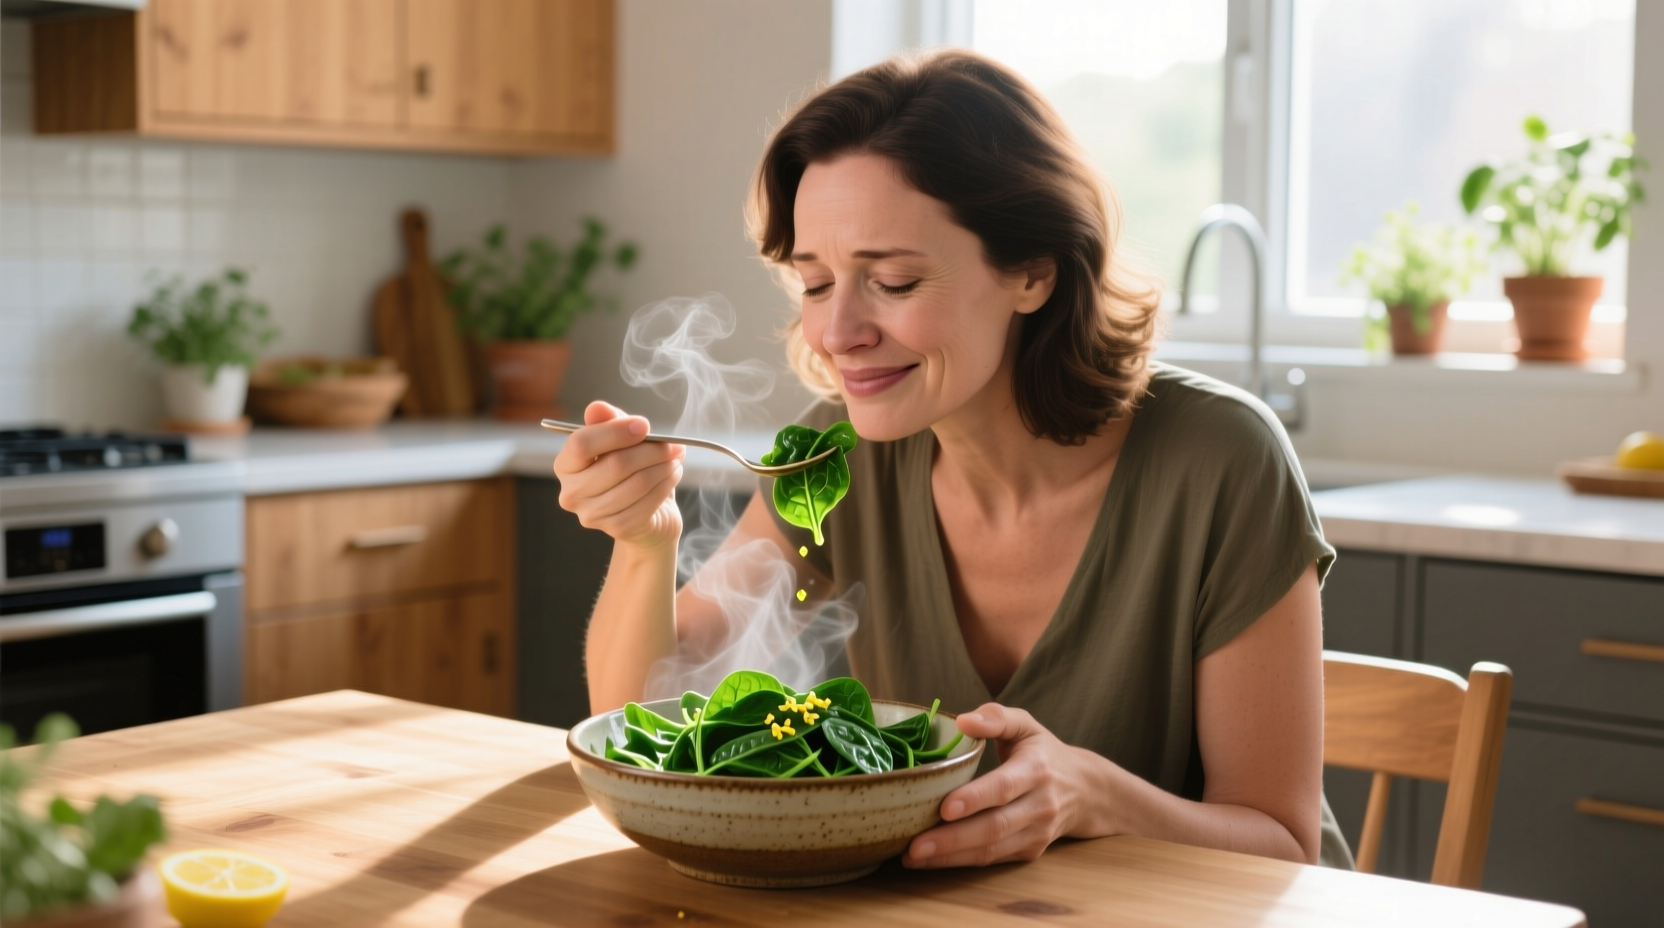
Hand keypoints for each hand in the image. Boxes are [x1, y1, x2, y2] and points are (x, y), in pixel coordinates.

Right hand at [553, 401, 685, 549]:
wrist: (648, 516)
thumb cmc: (630, 472)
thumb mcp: (621, 442)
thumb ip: (609, 422)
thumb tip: (597, 408)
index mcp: (565, 465)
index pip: (581, 443)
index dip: (615, 431)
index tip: (644, 425)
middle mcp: (571, 493)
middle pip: (615, 464)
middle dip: (651, 451)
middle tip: (674, 444)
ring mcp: (592, 515)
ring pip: (636, 483)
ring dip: (662, 467)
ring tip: (675, 458)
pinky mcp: (617, 529)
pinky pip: (647, 502)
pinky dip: (665, 484)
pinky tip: (672, 475)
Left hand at [902, 703, 1100, 868]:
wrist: (1085, 790)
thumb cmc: (1043, 752)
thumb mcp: (1026, 725)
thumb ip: (996, 717)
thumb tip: (961, 721)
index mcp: (1036, 769)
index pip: (1004, 787)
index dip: (975, 799)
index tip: (944, 807)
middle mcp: (1040, 805)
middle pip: (995, 826)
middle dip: (953, 838)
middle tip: (915, 844)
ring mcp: (1037, 833)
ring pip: (992, 850)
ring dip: (951, 857)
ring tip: (913, 857)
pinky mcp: (1030, 851)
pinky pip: (993, 859)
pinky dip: (960, 862)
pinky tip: (931, 860)